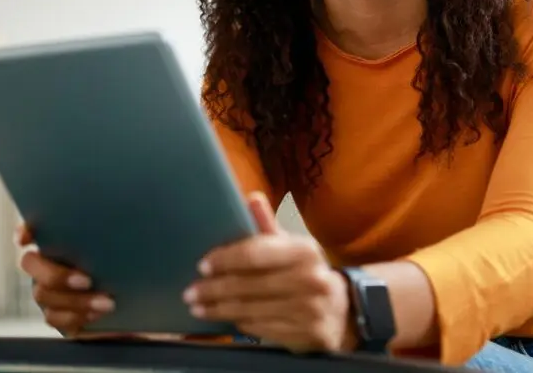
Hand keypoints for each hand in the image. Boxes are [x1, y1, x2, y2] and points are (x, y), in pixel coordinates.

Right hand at [16, 223, 114, 335]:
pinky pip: (54, 318)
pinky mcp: (56, 314)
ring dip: (75, 300)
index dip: (26, 230)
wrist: (133, 299)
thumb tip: (119, 213)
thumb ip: (109, 232)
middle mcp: (46, 263)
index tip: (27, 238)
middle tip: (87, 280)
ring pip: (43, 294)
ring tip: (106, 302)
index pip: (32, 227)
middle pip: (30, 263)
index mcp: (59, 240)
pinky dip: (75, 316)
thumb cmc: (123, 263)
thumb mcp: (119, 243)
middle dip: (57, 275)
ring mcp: (47, 290)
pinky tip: (96, 314)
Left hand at [181, 193, 355, 352]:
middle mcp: (310, 280)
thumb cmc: (306, 272)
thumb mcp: (292, 246)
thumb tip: (251, 197)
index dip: (225, 259)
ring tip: (197, 306)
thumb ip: (268, 226)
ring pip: (251, 309)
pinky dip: (238, 322)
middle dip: (214, 289)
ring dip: (218, 309)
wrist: (342, 311)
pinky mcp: (304, 334)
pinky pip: (260, 328)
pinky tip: (223, 317)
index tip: (203, 265)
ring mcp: (308, 310)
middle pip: (249, 285)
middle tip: (190, 292)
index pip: (255, 254)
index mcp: (304, 251)